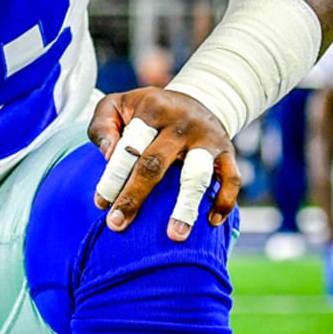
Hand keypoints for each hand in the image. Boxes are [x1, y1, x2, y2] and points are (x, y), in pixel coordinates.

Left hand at [89, 87, 240, 241]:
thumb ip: (102, 127)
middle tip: (117, 224)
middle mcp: (181, 123)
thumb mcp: (117, 106)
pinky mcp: (228, 151)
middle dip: (135, 197)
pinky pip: (231, 179)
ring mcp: (207, 138)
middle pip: (155, 163)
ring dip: (185, 207)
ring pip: (197, 175)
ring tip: (175, 235)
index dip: (113, 177)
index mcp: (152, 109)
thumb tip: (108, 156)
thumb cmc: (147, 110)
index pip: (129, 147)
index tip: (101, 204)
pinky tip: (211, 222)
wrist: (199, 98)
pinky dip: (224, 201)